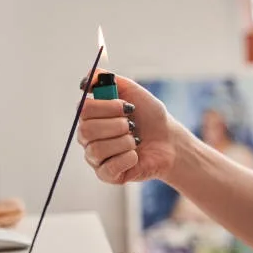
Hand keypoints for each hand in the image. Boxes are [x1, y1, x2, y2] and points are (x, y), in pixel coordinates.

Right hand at [77, 69, 177, 183]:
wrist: (169, 141)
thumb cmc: (149, 116)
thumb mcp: (132, 91)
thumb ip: (108, 80)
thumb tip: (88, 77)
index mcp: (91, 116)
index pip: (83, 109)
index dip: (106, 107)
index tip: (126, 107)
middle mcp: (88, 137)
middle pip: (87, 130)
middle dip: (116, 125)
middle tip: (132, 125)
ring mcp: (96, 157)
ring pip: (97, 149)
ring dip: (123, 142)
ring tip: (135, 140)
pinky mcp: (106, 175)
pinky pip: (108, 168)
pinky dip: (127, 158)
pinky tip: (135, 155)